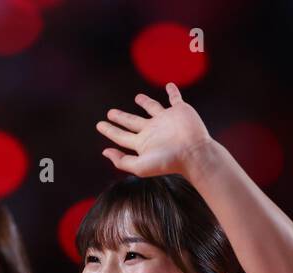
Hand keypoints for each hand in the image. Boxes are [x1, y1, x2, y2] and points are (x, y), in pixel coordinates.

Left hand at [96, 82, 215, 178]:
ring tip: (138, 98)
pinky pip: (175, 98)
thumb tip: (105, 152)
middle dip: (121, 117)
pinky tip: (169, 85)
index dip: (109, 130)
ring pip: (152, 108)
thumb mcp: (140, 166)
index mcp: (142, 143)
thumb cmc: (168, 161)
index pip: (121, 136)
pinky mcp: (180, 111)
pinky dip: (173, 91)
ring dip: (145, 103)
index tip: (99, 125)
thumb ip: (122, 161)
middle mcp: (152, 130)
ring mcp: (166, 120)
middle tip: (110, 113)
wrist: (193, 153)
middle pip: (132, 122)